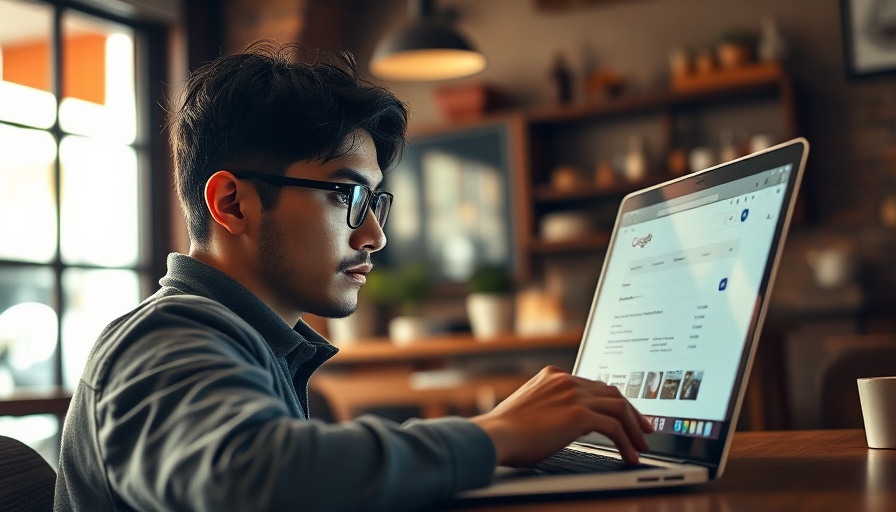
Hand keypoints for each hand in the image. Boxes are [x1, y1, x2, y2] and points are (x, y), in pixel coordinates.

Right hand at [470, 366, 652, 466]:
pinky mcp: (579, 415)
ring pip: (619, 407)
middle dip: (632, 412)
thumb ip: (550, 407)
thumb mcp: (530, 409)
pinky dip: (627, 442)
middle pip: (612, 393)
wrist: (495, 435)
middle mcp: (567, 380)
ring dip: (635, 428)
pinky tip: (630, 455)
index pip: (594, 385)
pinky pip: (614, 428)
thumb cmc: (505, 431)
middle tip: (644, 429)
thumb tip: (564, 424)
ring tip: (642, 445)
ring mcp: (574, 395)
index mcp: (554, 375)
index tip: (624, 415)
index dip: (613, 401)